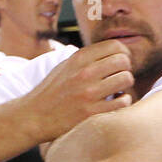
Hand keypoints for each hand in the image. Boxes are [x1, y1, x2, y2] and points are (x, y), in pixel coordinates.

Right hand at [20, 40, 134, 142]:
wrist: (34, 116)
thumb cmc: (52, 91)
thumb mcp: (65, 66)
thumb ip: (87, 58)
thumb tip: (114, 51)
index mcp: (78, 58)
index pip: (115, 45)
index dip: (124, 53)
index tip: (122, 61)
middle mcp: (84, 73)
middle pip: (123, 61)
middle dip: (126, 68)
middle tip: (120, 76)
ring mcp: (88, 93)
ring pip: (126, 79)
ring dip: (126, 85)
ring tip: (118, 89)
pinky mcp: (92, 112)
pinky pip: (123, 101)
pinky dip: (123, 101)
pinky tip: (116, 102)